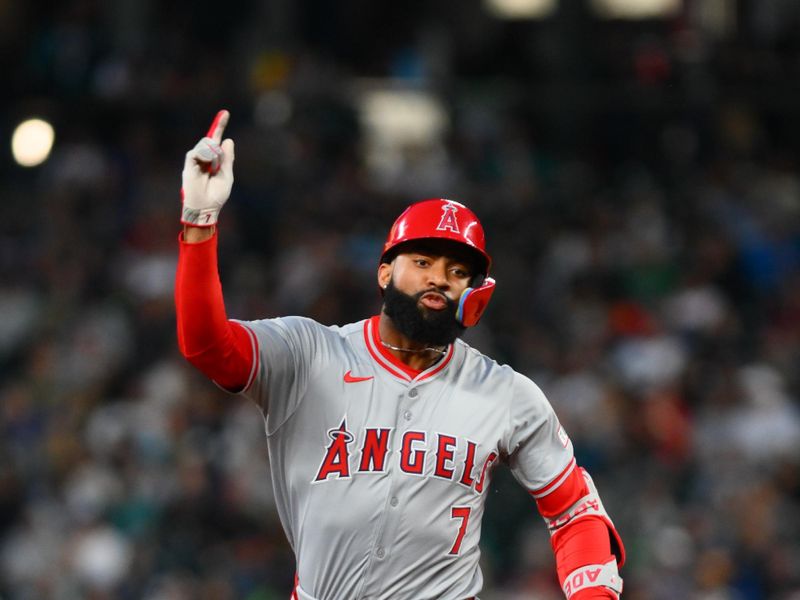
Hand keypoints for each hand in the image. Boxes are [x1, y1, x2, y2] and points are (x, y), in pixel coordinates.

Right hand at [181, 110, 234, 226]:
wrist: (206, 207)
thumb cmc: (216, 195)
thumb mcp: (227, 175)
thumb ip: (227, 158)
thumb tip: (228, 140)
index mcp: (214, 160)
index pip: (216, 140)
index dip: (219, 127)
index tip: (225, 113)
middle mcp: (204, 158)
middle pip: (211, 139)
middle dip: (218, 143)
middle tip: (219, 162)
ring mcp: (196, 160)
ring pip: (205, 144)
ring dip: (213, 154)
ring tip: (213, 168)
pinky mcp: (189, 164)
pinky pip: (197, 151)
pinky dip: (204, 156)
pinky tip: (207, 165)